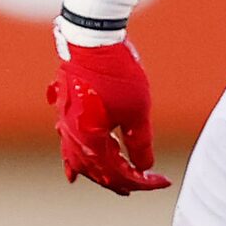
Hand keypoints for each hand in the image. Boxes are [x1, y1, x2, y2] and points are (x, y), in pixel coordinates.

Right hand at [47, 29, 169, 193]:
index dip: (142, 181)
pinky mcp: (64, 109)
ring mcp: (65, 123)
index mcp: (90, 140)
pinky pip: (67, 143)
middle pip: (96, 171)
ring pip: (78, 160)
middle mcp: (73, 136)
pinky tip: (74, 163)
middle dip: (119, 181)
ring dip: (97, 172)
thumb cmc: (116, 74)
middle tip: (139, 185)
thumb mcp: (137, 111)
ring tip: (108, 181)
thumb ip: (139, 143)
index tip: (162, 180)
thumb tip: (143, 166)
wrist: (91, 40)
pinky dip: (75, 158)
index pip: (118, 173)